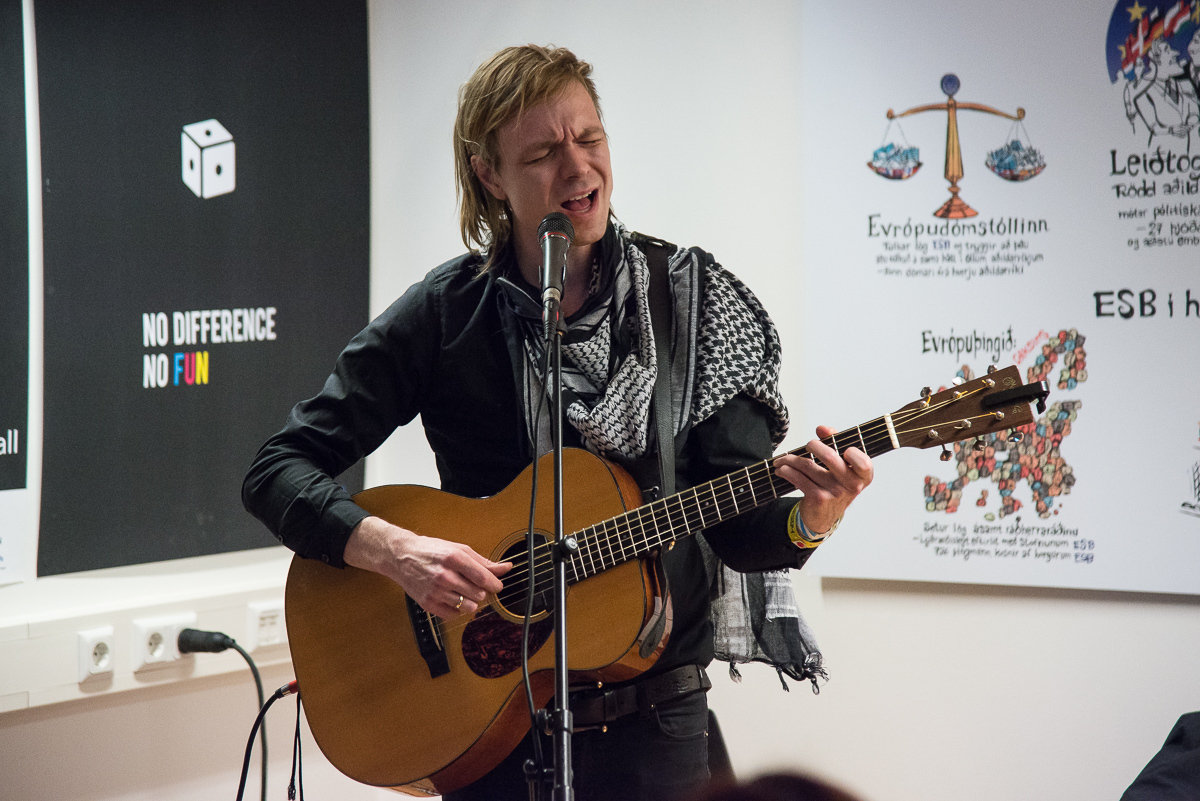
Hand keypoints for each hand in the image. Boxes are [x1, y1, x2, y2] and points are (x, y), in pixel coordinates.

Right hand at [344, 516, 511, 617]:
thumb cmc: (432, 551)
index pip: (483, 578)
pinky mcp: (428, 604)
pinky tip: (451, 597)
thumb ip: (484, 561)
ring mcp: (435, 592)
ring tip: (461, 590)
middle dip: (481, 591)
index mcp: (454, 558)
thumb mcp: (459, 550)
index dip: (495, 584)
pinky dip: (457, 609)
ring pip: (469, 607)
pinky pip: (454, 615)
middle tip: (472, 584)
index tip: (496, 585)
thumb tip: (507, 567)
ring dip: (470, 601)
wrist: (401, 557)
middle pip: (478, 594)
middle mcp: (444, 576)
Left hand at [773, 425, 872, 534]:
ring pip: (807, 465)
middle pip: (829, 457)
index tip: (844, 450)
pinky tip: (782, 469)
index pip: (864, 464)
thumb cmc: (834, 484)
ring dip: (791, 459)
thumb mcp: (841, 466)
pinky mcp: (818, 499)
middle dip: (813, 446)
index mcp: (863, 476)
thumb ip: (835, 441)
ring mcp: (834, 493)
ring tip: (784, 459)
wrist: (824, 516)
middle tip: (808, 445)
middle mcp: (851, 486)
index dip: (855, 455)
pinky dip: (787, 471)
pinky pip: (798, 478)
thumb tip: (822, 428)